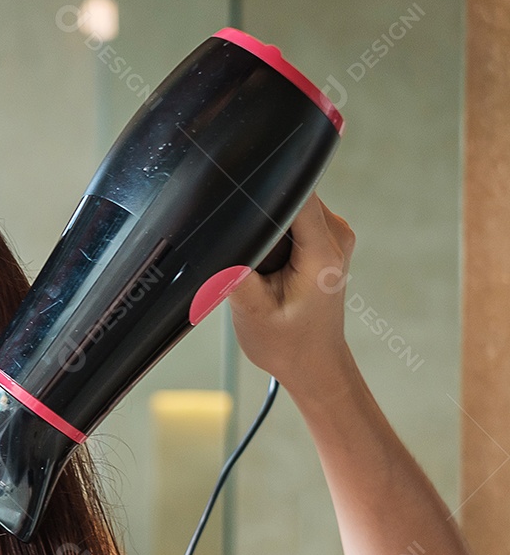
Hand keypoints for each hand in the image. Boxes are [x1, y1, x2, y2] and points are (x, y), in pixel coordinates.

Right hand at [226, 192, 355, 393]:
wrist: (312, 363)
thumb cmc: (287, 344)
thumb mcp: (250, 310)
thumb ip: (235, 269)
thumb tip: (219, 238)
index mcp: (322, 253)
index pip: (297, 194)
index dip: (265, 192)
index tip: (241, 206)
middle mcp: (336, 236)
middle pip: (292, 194)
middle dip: (261, 214)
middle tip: (250, 256)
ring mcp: (334, 235)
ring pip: (291, 203)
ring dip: (267, 224)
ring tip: (260, 264)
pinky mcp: (325, 239)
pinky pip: (295, 216)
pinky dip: (275, 232)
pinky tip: (268, 262)